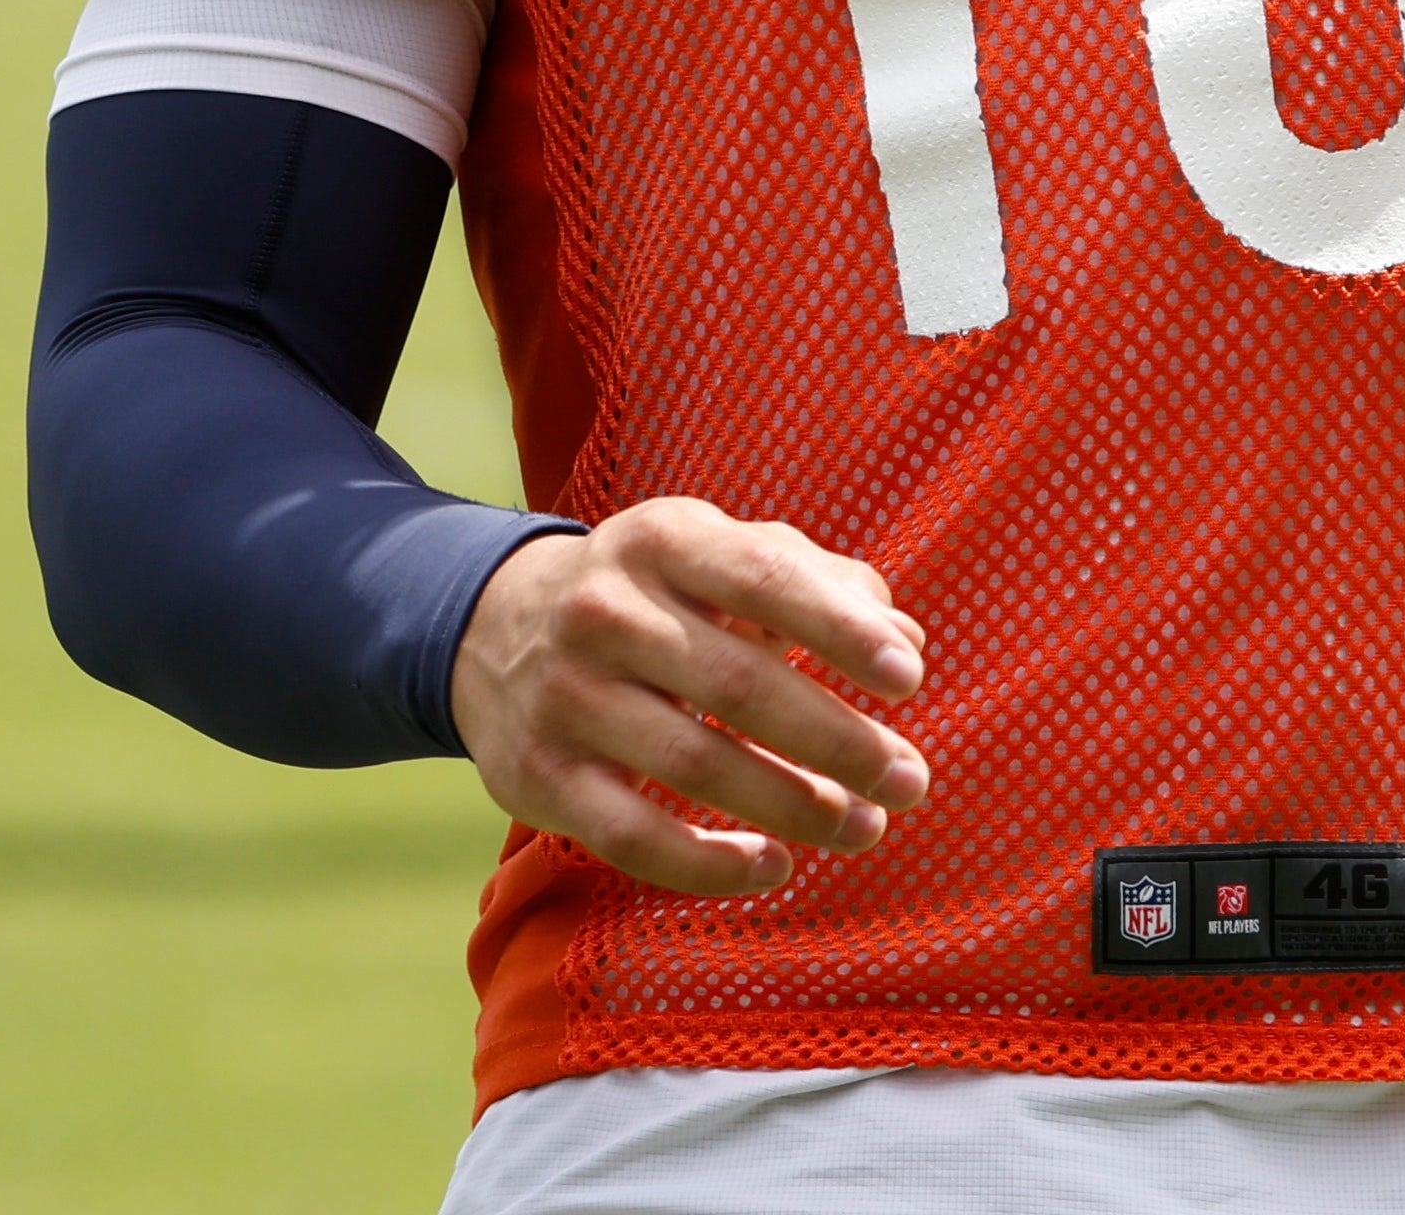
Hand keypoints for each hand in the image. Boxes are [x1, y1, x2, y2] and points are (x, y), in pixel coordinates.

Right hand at [450, 498, 931, 897]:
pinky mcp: (539, 777)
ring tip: (863, 826)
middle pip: (738, 684)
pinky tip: (773, 865)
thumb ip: (819, 585)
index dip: (840, 629)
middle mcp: (606, 610)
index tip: (908, 678)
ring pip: (693, 765)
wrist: (495, 628)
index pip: (762, 578)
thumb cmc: (656, 594)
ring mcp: (566, 696)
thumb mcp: (721, 556)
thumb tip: (905, 641)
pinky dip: (709, 864)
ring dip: (793, 806)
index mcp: (662, 539)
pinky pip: (632, 837)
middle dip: (838, 740)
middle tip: (908, 780)